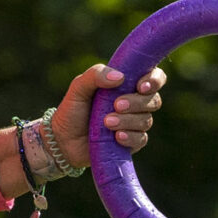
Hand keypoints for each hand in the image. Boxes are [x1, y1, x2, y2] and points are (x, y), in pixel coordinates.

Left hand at [51, 62, 168, 169]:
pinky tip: (117, 137)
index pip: (154, 78)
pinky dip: (130, 137)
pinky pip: (141, 139)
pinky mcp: (131, 143)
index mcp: (127, 85)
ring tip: (106, 122)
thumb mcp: (79, 87)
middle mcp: (135, 103)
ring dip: (128, 120)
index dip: (154, 80)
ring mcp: (134, 124)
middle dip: (137, 102)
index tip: (140, 86)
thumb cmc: (72, 110)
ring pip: (146, 120)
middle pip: (153, 100)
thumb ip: (96, 74)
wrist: (62, 140)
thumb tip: (120, 77)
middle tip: (116, 105)